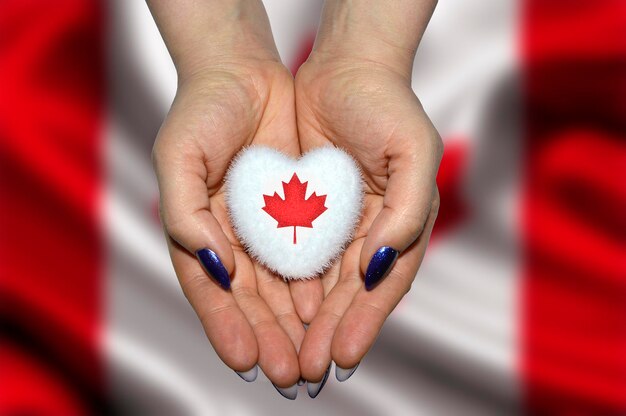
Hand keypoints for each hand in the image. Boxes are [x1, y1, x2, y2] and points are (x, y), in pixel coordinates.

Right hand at [149, 1, 308, 392]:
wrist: (242, 72)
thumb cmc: (200, 110)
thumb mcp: (179, 157)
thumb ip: (186, 216)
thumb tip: (216, 268)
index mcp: (195, 232)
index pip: (210, 292)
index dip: (225, 327)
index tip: (246, 361)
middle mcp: (229, 238)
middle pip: (249, 300)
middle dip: (268, 338)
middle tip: (288, 375)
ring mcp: (263, 228)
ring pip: (279, 286)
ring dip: (294, 323)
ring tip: (310, 357)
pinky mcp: (295, 212)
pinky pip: (306, 254)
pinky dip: (314, 284)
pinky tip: (324, 310)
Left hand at [294, 0, 440, 383]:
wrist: (346, 69)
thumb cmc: (387, 105)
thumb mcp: (413, 152)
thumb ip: (409, 213)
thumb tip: (379, 266)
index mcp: (403, 225)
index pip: (383, 285)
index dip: (364, 321)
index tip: (342, 355)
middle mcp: (372, 232)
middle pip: (349, 294)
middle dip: (329, 332)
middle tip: (307, 370)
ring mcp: (340, 224)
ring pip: (321, 283)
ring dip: (306, 321)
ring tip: (288, 355)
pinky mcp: (309, 211)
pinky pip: (296, 254)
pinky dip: (286, 285)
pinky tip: (274, 310)